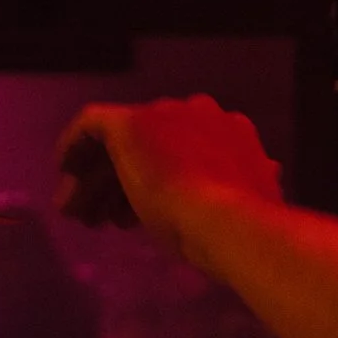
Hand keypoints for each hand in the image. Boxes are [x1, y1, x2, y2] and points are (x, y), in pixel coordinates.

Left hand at [55, 96, 281, 246]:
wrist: (227, 220)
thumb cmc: (241, 224)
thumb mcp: (248, 198)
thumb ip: (252, 181)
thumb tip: (273, 169)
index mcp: (231, 132)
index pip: (182, 152)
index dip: (156, 183)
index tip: (135, 220)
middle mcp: (199, 114)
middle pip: (148, 145)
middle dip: (121, 183)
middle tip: (102, 219)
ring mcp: (164, 115)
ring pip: (119, 144)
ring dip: (97, 180)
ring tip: (80, 216)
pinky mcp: (130, 122)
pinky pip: (93, 124)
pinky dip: (76, 145)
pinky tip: (64, 171)